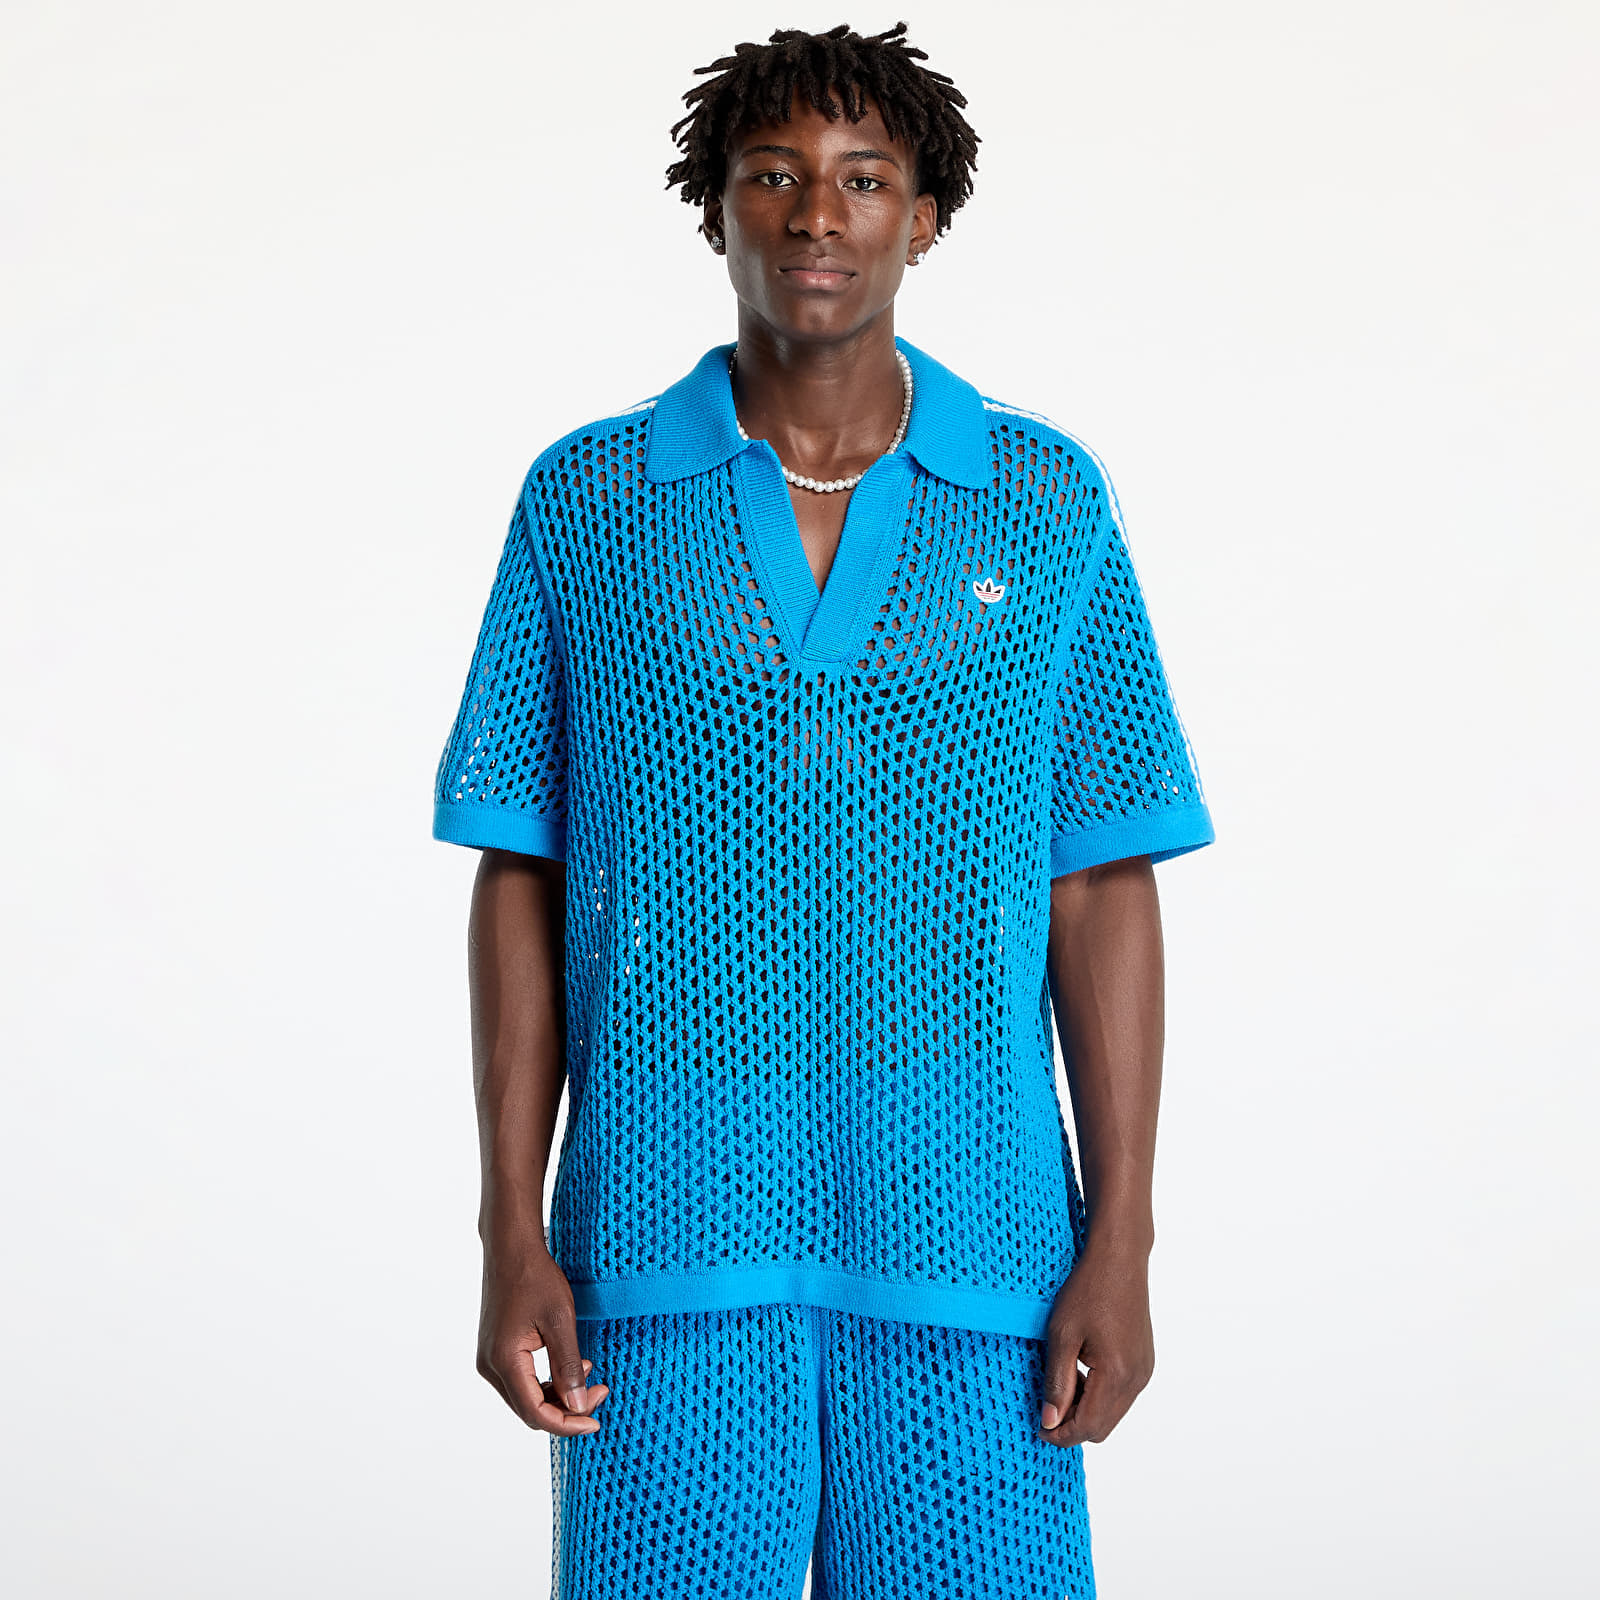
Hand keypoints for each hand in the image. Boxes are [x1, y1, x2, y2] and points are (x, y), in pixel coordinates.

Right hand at [476, 1242, 609, 1435]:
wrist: (510, 1247)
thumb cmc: (535, 1277)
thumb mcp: (560, 1320)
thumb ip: (567, 1366)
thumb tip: (577, 1405)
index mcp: (504, 1361)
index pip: (536, 1413)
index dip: (568, 1423)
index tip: (596, 1421)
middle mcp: (490, 1366)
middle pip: (529, 1410)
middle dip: (566, 1409)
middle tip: (599, 1392)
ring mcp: (489, 1358)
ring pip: (525, 1397)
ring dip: (557, 1395)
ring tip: (588, 1375)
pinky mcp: (495, 1350)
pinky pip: (520, 1380)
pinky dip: (545, 1382)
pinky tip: (570, 1365)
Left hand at [1037, 1238, 1154, 1446]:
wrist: (1119, 1258)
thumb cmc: (1088, 1289)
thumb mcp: (1061, 1335)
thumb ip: (1057, 1383)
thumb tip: (1050, 1421)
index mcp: (1117, 1374)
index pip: (1088, 1427)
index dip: (1061, 1434)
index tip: (1038, 1427)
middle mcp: (1137, 1379)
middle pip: (1103, 1427)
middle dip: (1073, 1424)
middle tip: (1047, 1403)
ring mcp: (1144, 1370)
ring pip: (1113, 1413)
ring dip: (1086, 1408)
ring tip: (1063, 1379)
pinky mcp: (1144, 1362)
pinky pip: (1122, 1394)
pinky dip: (1100, 1393)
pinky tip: (1082, 1368)